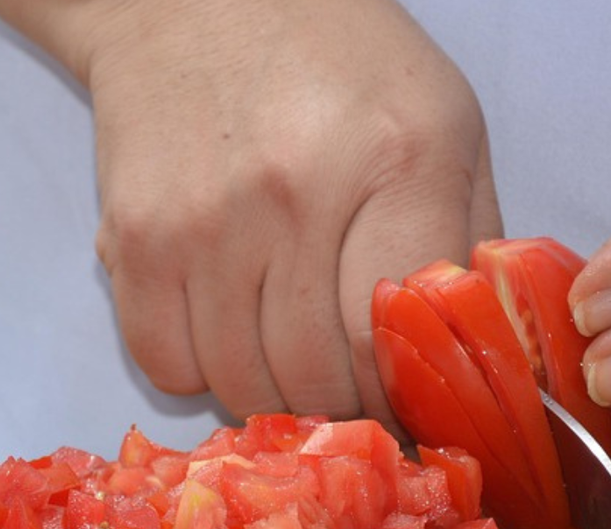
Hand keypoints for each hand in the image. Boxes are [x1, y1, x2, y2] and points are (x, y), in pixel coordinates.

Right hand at [0, 0, 498, 425]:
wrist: (197, 1)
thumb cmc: (335, 61)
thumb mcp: (444, 123)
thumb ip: (468, 240)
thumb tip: (478, 362)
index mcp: (398, 160)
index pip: (402, 343)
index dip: (407, 400)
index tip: (411, 405)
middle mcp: (294, 196)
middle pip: (318, 380)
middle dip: (343, 406)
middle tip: (352, 389)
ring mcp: (203, 223)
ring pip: (240, 386)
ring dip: (271, 394)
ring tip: (290, 353)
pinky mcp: (133, 239)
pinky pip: (165, 364)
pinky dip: (198, 370)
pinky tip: (225, 325)